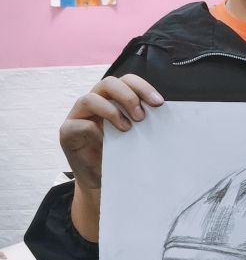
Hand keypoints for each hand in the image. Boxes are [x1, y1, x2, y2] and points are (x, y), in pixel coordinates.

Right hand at [60, 75, 163, 189]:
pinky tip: (106, 145)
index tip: (158, 103)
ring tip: (126, 128)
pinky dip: (97, 133)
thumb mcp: (134, 134)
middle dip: (128, 96)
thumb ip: (142, 121)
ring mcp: (78, 115)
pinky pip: (81, 125)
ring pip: (90, 99)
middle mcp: (94, 101)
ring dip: (112, 111)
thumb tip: (164, 113)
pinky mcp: (67, 131)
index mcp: (112, 98)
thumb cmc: (119, 154)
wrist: (100, 179)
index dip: (142, 87)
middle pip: (108, 83)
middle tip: (141, 117)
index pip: (126, 81)